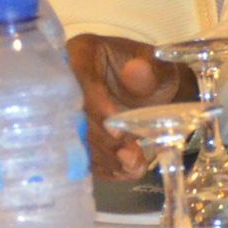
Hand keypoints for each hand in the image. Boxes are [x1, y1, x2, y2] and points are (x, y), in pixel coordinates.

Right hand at [70, 33, 194, 178]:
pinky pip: (83, 153)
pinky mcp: (76, 135)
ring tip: (132, 167)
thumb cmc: (155, 72)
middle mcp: (67, 83)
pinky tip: (123, 173)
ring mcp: (68, 111)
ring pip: (77, 138)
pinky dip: (104, 166)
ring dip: (104, 157)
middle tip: (128, 155)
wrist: (156, 91)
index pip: (80, 79)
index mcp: (82, 54)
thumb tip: (136, 71)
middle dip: (102, 138)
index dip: (95, 106)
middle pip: (74, 114)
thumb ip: (150, 69)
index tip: (115, 128)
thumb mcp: (159, 66)